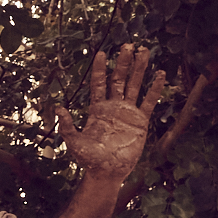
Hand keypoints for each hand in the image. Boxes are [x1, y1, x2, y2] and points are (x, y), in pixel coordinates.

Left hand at [57, 45, 165, 179]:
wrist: (108, 172)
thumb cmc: (89, 159)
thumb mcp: (75, 142)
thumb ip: (67, 126)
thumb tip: (57, 108)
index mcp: (97, 108)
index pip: (99, 83)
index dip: (100, 69)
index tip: (102, 53)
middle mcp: (113, 106)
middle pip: (119, 79)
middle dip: (123, 62)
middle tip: (128, 44)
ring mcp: (128, 112)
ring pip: (134, 85)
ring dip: (139, 69)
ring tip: (144, 51)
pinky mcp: (141, 121)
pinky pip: (149, 101)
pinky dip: (154, 89)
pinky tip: (160, 75)